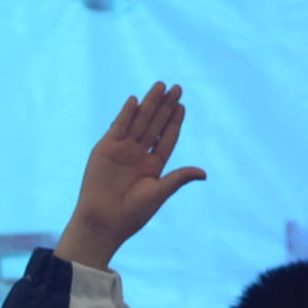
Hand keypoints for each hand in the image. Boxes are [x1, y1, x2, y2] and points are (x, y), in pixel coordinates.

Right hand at [58, 85, 207, 270]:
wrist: (104, 221)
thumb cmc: (133, 213)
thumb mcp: (159, 193)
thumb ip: (179, 178)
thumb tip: (203, 173)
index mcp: (153, 166)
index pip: (166, 138)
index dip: (174, 121)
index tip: (182, 106)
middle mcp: (138, 155)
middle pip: (155, 125)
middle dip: (165, 106)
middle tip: (176, 88)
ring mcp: (121, 150)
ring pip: (139, 122)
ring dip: (149, 104)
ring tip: (160, 86)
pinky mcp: (104, 149)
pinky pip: (118, 127)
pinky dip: (126, 114)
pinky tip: (135, 100)